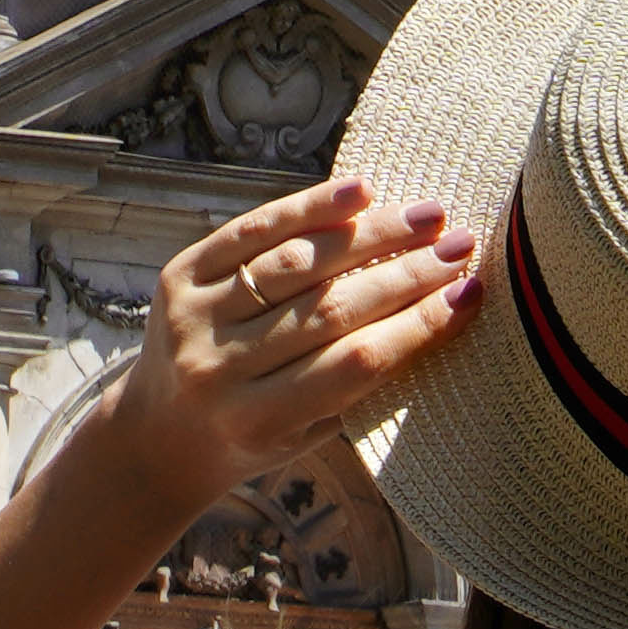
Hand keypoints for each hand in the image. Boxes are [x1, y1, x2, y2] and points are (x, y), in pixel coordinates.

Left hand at [88, 176, 475, 503]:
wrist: (158, 436)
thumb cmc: (255, 437)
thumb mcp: (308, 431)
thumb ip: (359, 378)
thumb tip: (441, 303)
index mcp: (259, 421)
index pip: (355, 363)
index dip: (418, 326)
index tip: (469, 294)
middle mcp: (218, 369)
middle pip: (329, 309)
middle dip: (406, 273)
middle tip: (461, 246)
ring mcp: (193, 319)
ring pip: (296, 263)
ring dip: (370, 234)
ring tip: (426, 215)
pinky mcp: (178, 277)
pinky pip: (251, 232)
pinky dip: (309, 208)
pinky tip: (359, 191)